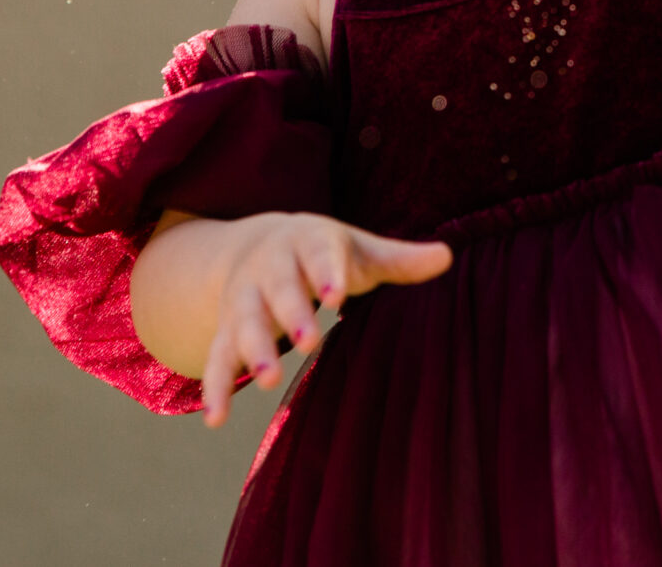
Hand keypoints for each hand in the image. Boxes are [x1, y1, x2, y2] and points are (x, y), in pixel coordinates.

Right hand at [163, 211, 450, 425]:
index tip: (336, 294)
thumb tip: (447, 256)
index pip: (318, 254)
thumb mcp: (358, 249)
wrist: (255, 242)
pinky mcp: (225, 329)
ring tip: (268, 380)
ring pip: (243, 323)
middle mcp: (268, 268)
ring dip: (252, 350)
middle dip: (291, 314)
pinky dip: (215, 387)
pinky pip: (215, 357)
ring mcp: (242, 299)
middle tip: (308, 341)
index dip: (326, 273)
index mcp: (307, 241)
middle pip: (277, 289)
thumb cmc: (322, 253)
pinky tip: (217, 420)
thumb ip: (398, 259)